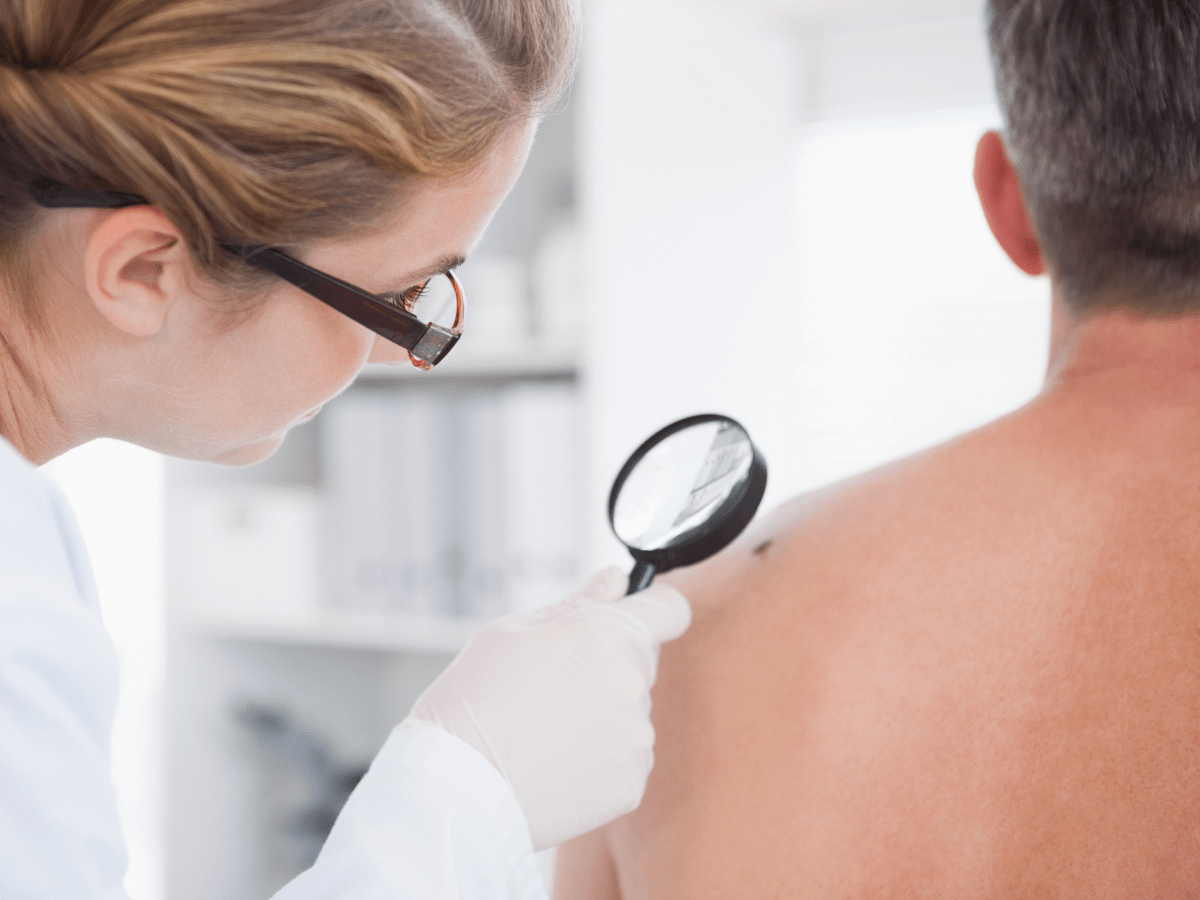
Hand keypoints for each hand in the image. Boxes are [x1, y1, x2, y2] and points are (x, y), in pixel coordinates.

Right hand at [403, 567, 691, 848]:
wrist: (458, 787)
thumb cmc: (474, 702)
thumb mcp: (513, 632)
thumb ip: (578, 603)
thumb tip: (615, 581)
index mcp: (609, 635)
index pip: (670, 608)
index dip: (654, 608)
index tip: (635, 614)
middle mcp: (633, 684)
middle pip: (640, 663)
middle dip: (608, 665)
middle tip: (552, 684)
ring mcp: (636, 737)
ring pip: (630, 712)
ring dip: (601, 714)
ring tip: (544, 730)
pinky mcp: (631, 782)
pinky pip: (624, 757)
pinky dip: (598, 757)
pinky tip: (554, 761)